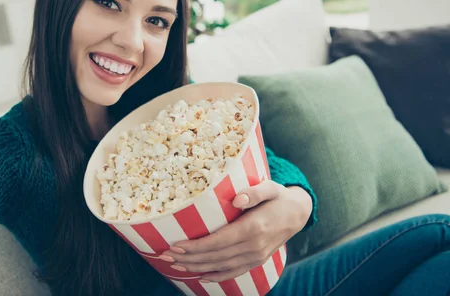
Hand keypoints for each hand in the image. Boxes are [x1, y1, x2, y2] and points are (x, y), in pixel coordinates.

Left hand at [159, 181, 312, 281]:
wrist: (299, 213)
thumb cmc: (279, 197)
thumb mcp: (270, 187)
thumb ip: (254, 192)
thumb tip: (236, 200)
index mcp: (253, 228)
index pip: (218, 241)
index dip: (195, 246)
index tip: (175, 245)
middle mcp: (254, 246)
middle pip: (215, 257)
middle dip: (188, 258)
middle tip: (165, 256)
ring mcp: (256, 256)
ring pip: (221, 267)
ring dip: (197, 267)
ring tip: (176, 265)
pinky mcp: (256, 261)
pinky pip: (234, 273)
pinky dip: (216, 277)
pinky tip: (201, 277)